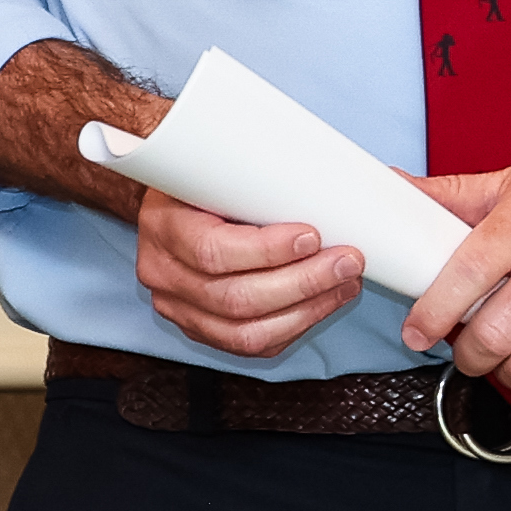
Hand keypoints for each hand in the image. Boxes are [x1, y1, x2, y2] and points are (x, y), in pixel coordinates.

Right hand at [137, 189, 367, 356]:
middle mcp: (163, 273)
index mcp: (164, 226)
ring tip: (345, 283)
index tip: (311, 235)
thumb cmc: (203, 180)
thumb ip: (259, 176)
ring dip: (307, 309)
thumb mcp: (218, 166)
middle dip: (302, 283)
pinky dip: (295, 326)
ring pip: (246, 332)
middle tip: (346, 261)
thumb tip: (334, 176)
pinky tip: (324, 302)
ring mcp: (178, 307)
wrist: (173, 205)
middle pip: (235, 299)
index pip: (210, 251)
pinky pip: (250, 344)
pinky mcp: (200, 329)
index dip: (266, 251)